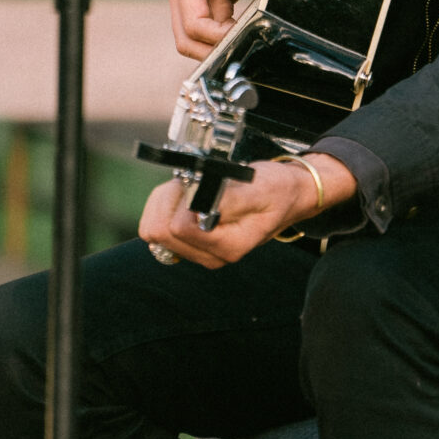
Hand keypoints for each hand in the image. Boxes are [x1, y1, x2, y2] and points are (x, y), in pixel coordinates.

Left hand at [139, 153, 357, 267]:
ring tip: (193, 187)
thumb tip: (196, 208)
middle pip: (158, 232)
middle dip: (170, 200)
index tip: (199, 184)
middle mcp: (210, 256)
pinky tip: (187, 194)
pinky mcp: (188, 242)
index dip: (182, 200)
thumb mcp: (258, 188)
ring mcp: (197, 251)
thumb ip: (228, 200)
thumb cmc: (276, 190)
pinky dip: (166, 204)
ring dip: (166, 201)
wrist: (286, 195)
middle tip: (192, 183)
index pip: (178, 229)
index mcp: (227, 247)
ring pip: (152, 228)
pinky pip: (157, 225)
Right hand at [168, 0, 286, 59]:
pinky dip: (224, 38)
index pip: (194, 22)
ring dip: (217, 47)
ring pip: (195, 39)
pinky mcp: (206, 3)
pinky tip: (246, 33)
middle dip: (211, 51)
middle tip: (242, 50)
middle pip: (186, 38)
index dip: (217, 37)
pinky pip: (210, 31)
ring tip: (246, 41)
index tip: (243, 35)